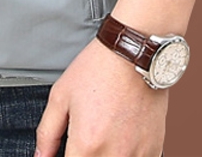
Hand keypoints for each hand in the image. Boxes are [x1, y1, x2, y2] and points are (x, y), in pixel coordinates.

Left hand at [34, 38, 167, 156]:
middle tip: (85, 139)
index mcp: (87, 144)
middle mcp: (114, 154)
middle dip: (86, 156)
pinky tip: (120, 139)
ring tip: (101, 136)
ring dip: (105, 156)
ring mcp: (137, 154)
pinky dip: (127, 155)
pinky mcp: (154, 149)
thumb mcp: (60, 96)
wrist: (132, 55)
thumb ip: (47, 133)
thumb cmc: (97, 70)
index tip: (70, 150)